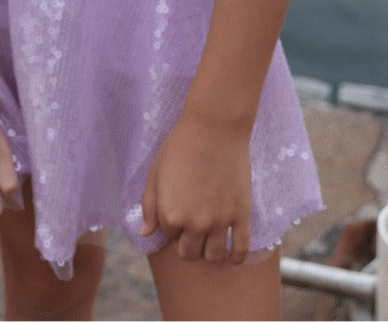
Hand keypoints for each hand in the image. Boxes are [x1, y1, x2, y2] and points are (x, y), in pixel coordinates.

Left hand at [140, 110, 252, 264]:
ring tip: (209, 240)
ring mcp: (220, 222)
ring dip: (208, 252)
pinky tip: (232, 258)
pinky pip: (240, 250)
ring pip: (213, 256)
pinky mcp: (241, 216)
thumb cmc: (180, 146)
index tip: (177, 210)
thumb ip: (149, 206)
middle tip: (191, 229)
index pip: (168, 236)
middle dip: (187, 244)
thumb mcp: (155, 173)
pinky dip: (236, 259)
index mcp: (171, 215)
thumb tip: (146, 234)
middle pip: (189, 254)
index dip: (171, 224)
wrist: (214, 128)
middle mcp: (195, 224)